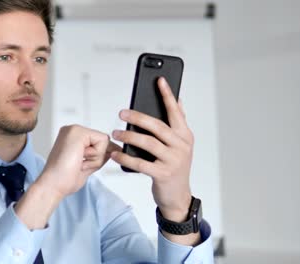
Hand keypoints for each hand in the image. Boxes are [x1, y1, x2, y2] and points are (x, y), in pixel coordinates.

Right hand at [36, 125, 118, 200]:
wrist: (52, 184)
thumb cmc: (65, 179)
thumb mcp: (88, 164)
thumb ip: (99, 155)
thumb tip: (114, 149)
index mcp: (72, 137)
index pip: (98, 142)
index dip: (98, 157)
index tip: (80, 165)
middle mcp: (73, 130)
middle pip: (103, 141)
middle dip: (97, 158)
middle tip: (78, 164)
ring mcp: (75, 130)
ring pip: (104, 141)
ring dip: (95, 158)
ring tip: (78, 162)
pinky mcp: (78, 132)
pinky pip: (103, 141)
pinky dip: (95, 155)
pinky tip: (80, 159)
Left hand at [110, 77, 193, 221]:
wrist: (177, 196)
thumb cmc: (174, 166)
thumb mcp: (180, 144)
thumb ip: (178, 123)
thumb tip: (178, 99)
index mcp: (185, 135)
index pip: (176, 111)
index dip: (167, 95)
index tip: (159, 80)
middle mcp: (181, 145)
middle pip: (157, 126)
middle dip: (138, 117)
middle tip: (121, 112)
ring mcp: (173, 160)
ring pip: (148, 143)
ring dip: (129, 136)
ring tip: (115, 132)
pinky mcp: (163, 174)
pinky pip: (141, 163)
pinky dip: (126, 157)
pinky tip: (115, 154)